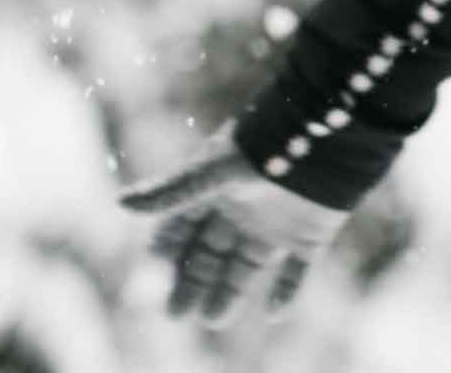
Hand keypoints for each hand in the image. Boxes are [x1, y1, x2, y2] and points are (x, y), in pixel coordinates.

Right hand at [121, 132, 349, 326]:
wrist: (330, 132)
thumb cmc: (267, 145)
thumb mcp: (216, 171)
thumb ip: (173, 192)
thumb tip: (120, 204)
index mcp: (217, 191)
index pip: (181, 230)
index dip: (164, 257)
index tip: (145, 287)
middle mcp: (243, 210)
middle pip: (209, 254)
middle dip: (192, 283)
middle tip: (176, 315)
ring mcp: (277, 222)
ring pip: (246, 266)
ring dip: (230, 292)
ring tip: (214, 319)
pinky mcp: (311, 233)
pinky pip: (298, 268)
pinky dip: (288, 290)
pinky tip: (276, 314)